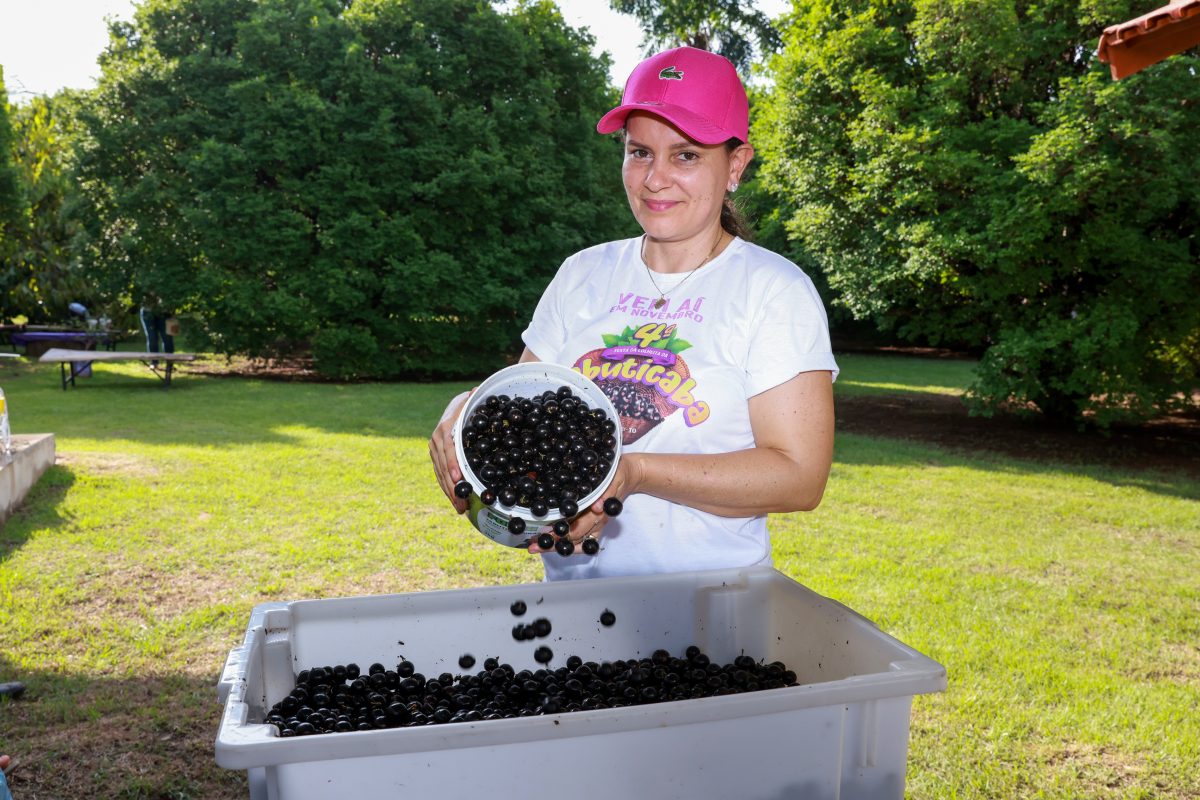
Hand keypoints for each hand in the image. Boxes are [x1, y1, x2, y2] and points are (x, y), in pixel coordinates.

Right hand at [429, 390, 473, 513]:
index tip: (458, 479)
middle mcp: (436, 440)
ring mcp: (434, 450)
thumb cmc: (468, 404)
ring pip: (440, 474)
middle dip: (452, 486)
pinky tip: (456, 502)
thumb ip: (474, 399)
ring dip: (450, 493)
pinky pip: (440, 476)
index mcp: (445, 427)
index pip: (448, 449)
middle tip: (462, 503)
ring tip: (461, 509)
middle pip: (443, 466)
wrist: (455, 406)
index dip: (452, 464)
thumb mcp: (471, 401)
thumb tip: (476, 390)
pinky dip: (448, 490)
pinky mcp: (436, 458)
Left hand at [528, 454, 642, 552]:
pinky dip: (568, 545)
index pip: (578, 529)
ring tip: (536, 547)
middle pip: (573, 540)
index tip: (544, 535)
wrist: (630, 475)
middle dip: (552, 544)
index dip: (560, 534)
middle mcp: (597, 523)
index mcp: (600, 513)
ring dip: (556, 546)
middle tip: (532, 546)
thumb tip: (597, 507)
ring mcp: (597, 526)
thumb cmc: (618, 474)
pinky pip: (582, 541)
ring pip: (576, 543)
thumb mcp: (613, 479)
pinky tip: (552, 545)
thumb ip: (606, 493)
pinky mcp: (595, 525)